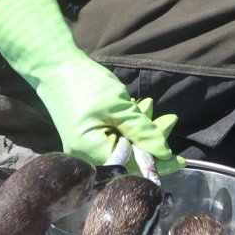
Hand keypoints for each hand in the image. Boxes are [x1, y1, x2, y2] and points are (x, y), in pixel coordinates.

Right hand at [0, 0, 180, 167]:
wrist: (54, 65)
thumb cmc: (85, 84)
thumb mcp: (119, 107)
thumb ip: (143, 132)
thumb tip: (164, 154)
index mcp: (91, 154)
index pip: (131, 169)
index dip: (156, 165)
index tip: (180, 160)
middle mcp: (85, 157)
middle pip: (128, 159)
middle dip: (151, 141)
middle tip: (170, 120)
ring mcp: (84, 147)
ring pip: (122, 146)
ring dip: (140, 129)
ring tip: (151, 106)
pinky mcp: (86, 136)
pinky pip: (113, 137)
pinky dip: (127, 125)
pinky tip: (138, 108)